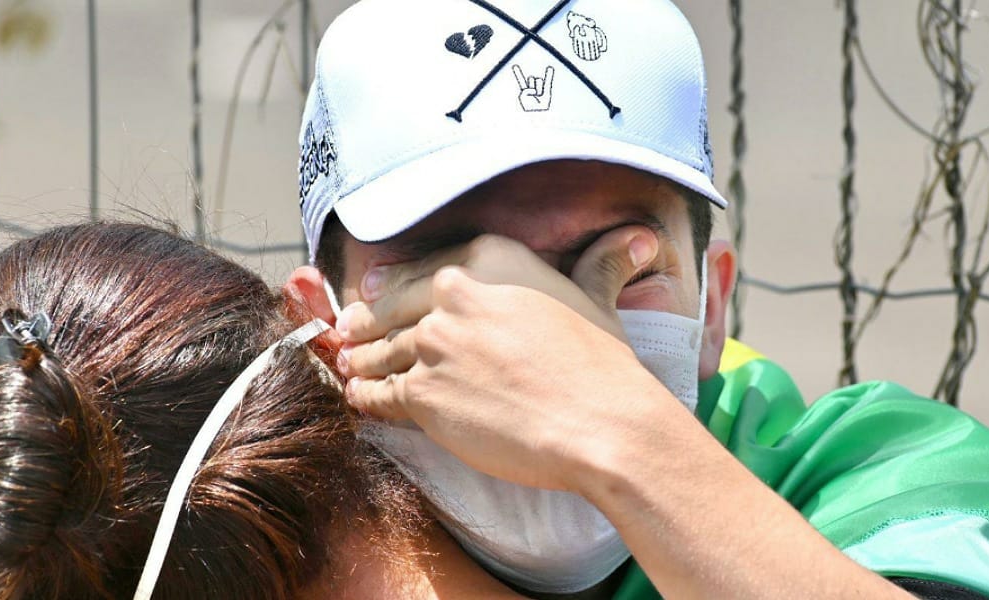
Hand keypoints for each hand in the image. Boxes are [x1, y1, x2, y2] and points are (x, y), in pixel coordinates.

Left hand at [337, 226, 666, 490]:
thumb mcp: (596, 301)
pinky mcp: (421, 393)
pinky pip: (378, 393)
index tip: (376, 291)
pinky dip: (364, 396)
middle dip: (366, 321)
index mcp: (486, 258)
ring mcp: (431, 344)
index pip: (421, 268)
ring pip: (378, 351)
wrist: (600, 424)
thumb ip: (599, 266)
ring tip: (350, 366)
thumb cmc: (603, 366)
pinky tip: (358, 398)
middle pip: (390, 307)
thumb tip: (639, 239)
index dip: (393, 284)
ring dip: (361, 360)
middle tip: (349, 330)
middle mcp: (450, 294)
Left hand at [512, 64, 554, 111]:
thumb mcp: (523, 96)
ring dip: (538, 87)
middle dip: (532, 85)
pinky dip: (549, 75)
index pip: (521, 80)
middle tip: (533, 94)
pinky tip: (549, 68)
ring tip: (538, 96)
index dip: (518, 73)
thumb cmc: (528, 108)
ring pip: (539, 80)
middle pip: (531, 79)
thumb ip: (527, 90)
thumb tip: (535, 89)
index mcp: (524, 92)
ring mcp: (539, 91)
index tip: (514, 65)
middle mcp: (532, 90)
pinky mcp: (547, 93)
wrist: (537, 115)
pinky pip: (548, 81)